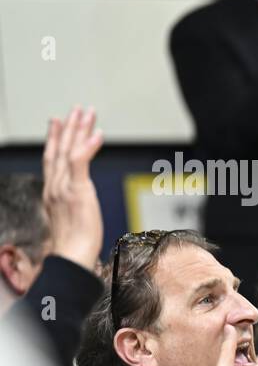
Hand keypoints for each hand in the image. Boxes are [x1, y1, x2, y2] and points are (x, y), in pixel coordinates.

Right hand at [41, 106, 104, 270]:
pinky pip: (81, 163)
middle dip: (68, 128)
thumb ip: (72, 204)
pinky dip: (88, 147)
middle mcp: (55, 186)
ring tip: (87, 113)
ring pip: (69, 151)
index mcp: (52, 192)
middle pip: (60, 150)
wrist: (71, 256)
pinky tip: (97, 134)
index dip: (54, 139)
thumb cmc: (74, 245)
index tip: (57, 122)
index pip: (52, 159)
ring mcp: (64, 188)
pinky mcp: (77, 191)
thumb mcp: (70, 219)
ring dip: (79, 130)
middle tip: (76, 109)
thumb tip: (78, 202)